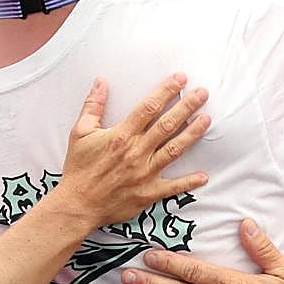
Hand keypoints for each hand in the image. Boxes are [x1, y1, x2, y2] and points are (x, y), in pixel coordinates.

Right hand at [56, 74, 209, 226]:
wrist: (77, 204)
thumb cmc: (78, 168)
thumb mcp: (80, 133)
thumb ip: (93, 106)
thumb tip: (100, 81)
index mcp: (121, 135)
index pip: (148, 107)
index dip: (166, 91)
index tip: (180, 79)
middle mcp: (135, 152)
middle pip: (167, 125)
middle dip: (187, 106)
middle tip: (203, 93)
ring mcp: (144, 173)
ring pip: (174, 150)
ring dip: (192, 134)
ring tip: (207, 120)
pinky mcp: (147, 193)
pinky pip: (172, 187)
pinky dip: (189, 182)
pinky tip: (204, 176)